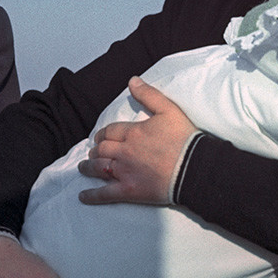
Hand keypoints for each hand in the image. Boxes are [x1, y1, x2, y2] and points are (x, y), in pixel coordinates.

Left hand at [78, 77, 196, 204]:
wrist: (195, 167)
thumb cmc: (185, 138)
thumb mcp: (169, 110)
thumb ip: (149, 95)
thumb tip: (132, 80)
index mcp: (133, 132)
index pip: (110, 131)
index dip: (103, 134)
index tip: (100, 137)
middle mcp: (125, 151)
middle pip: (102, 149)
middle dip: (95, 150)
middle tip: (93, 152)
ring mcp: (125, 172)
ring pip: (99, 168)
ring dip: (88, 167)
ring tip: (84, 167)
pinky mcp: (130, 190)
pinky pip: (105, 193)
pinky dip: (92, 195)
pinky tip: (82, 197)